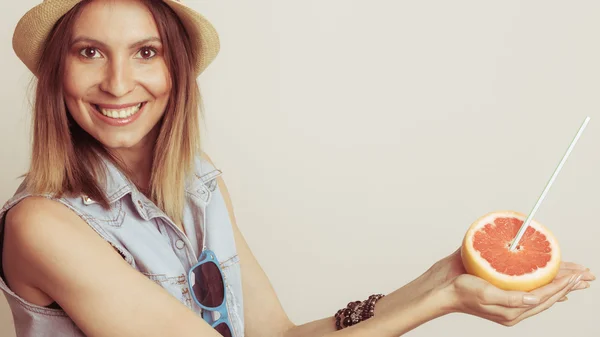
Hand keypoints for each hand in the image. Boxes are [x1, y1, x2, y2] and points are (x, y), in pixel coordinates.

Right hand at [429, 247, 593, 296]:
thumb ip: (511, 299)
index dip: (563, 284)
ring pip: (541, 287)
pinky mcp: (500, 282)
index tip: (578, 274)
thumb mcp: (485, 295)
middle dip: (568, 283)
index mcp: (513, 311)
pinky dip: (541, 276)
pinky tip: (548, 272)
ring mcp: (508, 293)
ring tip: (574, 272)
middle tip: (586, 274)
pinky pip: (527, 281)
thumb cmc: (459, 292)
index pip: (545, 296)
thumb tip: (535, 299)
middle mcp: (513, 303)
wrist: (440, 287)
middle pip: (548, 293)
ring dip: (558, 279)